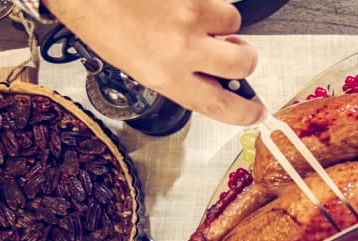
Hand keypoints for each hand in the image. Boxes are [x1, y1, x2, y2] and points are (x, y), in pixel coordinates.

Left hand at [46, 0, 265, 124]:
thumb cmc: (100, 21)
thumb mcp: (135, 64)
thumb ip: (176, 76)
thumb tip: (208, 79)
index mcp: (163, 76)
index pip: (217, 103)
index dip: (243, 112)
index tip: (256, 112)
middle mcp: (181, 49)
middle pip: (242, 63)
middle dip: (243, 58)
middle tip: (232, 52)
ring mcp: (191, 16)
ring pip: (233, 24)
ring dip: (220, 22)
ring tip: (192, 17)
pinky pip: (215, 0)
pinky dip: (202, 2)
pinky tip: (180, 2)